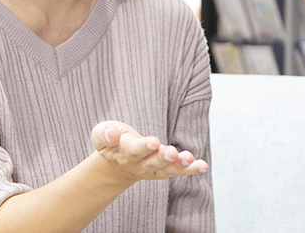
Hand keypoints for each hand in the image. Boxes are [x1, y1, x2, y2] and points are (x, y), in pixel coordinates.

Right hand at [90, 121, 207, 185]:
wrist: (116, 164)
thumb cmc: (111, 142)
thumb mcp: (101, 134)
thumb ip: (105, 133)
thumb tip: (112, 133)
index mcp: (123, 153)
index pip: (133, 151)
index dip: (143, 147)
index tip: (153, 142)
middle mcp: (139, 164)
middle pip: (152, 162)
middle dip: (163, 157)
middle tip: (172, 152)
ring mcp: (153, 169)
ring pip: (166, 169)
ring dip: (178, 164)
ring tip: (188, 158)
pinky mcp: (164, 170)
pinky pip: (178, 171)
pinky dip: (191, 170)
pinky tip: (202, 165)